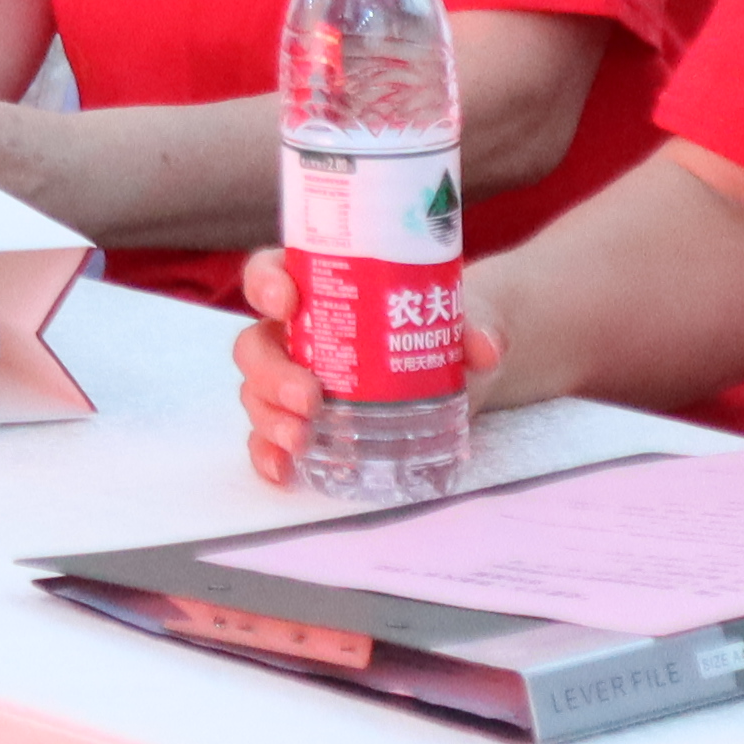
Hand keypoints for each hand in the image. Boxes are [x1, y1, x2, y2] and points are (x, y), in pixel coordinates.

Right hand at [231, 247, 505, 485]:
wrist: (456, 369)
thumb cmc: (441, 326)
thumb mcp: (462, 317)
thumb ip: (477, 327)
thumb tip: (486, 346)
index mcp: (318, 288)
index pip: (271, 273)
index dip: (267, 284)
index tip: (289, 303)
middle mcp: (296, 334)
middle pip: (256, 345)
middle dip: (273, 372)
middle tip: (310, 397)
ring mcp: (295, 380)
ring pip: (256, 392)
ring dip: (270, 416)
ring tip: (302, 439)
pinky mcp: (305, 423)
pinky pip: (269, 436)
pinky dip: (268, 452)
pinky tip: (284, 469)